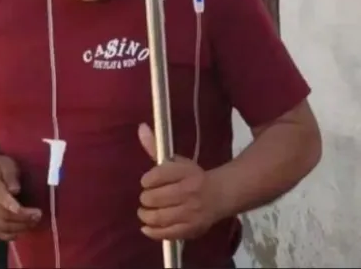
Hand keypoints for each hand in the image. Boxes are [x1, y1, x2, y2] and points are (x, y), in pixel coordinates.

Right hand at [0, 155, 42, 240]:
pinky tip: (21, 232)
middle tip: (38, 215)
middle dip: (23, 219)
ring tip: (34, 222)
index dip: (16, 208)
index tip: (33, 212)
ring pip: (0, 227)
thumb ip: (10, 175)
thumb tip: (15, 190)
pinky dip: (8, 236)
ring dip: (19, 228)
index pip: (1, 200)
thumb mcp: (6, 164)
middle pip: (3, 216)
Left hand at [137, 123, 222, 240]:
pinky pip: (167, 233)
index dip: (147, 180)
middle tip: (147, 199)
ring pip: (159, 216)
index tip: (147, 182)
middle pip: (155, 197)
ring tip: (145, 212)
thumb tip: (141, 128)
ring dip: (146, 215)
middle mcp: (189, 191)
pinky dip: (153, 232)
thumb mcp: (177, 161)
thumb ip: (156, 147)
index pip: (157, 176)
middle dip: (146, 198)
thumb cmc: (193, 176)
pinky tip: (147, 227)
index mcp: (186, 171)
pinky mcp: (192, 229)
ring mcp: (191, 212)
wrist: (220, 195)